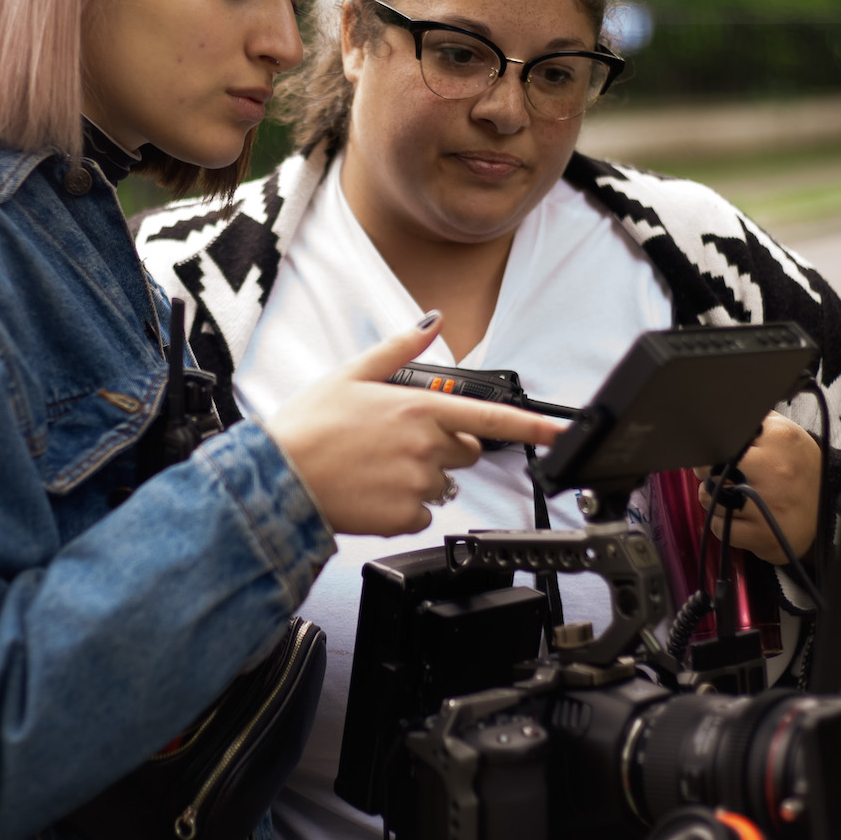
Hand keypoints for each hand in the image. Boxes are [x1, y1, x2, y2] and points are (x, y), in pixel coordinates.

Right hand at [266, 312, 568, 536]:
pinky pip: (424, 513)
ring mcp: (419, 484)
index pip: (492, 417)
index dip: (535, 426)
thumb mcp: (351, 373)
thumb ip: (400, 350)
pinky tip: (372, 492)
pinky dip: (404, 507)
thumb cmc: (307, 426)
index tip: (563, 432)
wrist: (277, 478)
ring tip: (376, 468)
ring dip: (421, 478)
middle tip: (398, 444)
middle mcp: (426, 446)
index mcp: (419, 408)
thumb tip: (432, 322)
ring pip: (445, 484)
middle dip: (444, 448)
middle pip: (467, 452)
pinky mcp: (406, 517)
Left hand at [697, 412, 821, 566]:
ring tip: (735, 498)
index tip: (716, 456)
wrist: (829, 510)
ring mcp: (769, 504)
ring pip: (708, 498)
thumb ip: (755, 419)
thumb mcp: (785, 433)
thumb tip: (722, 410)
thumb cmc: (798, 469)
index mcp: (780, 439)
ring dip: (715, 499)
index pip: (722, 438)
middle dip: (708, 472)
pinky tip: (740, 518)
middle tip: (724, 477)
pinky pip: (717, 526)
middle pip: (709, 467)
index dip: (711, 449)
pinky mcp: (763, 535)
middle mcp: (775, 470)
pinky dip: (721, 524)